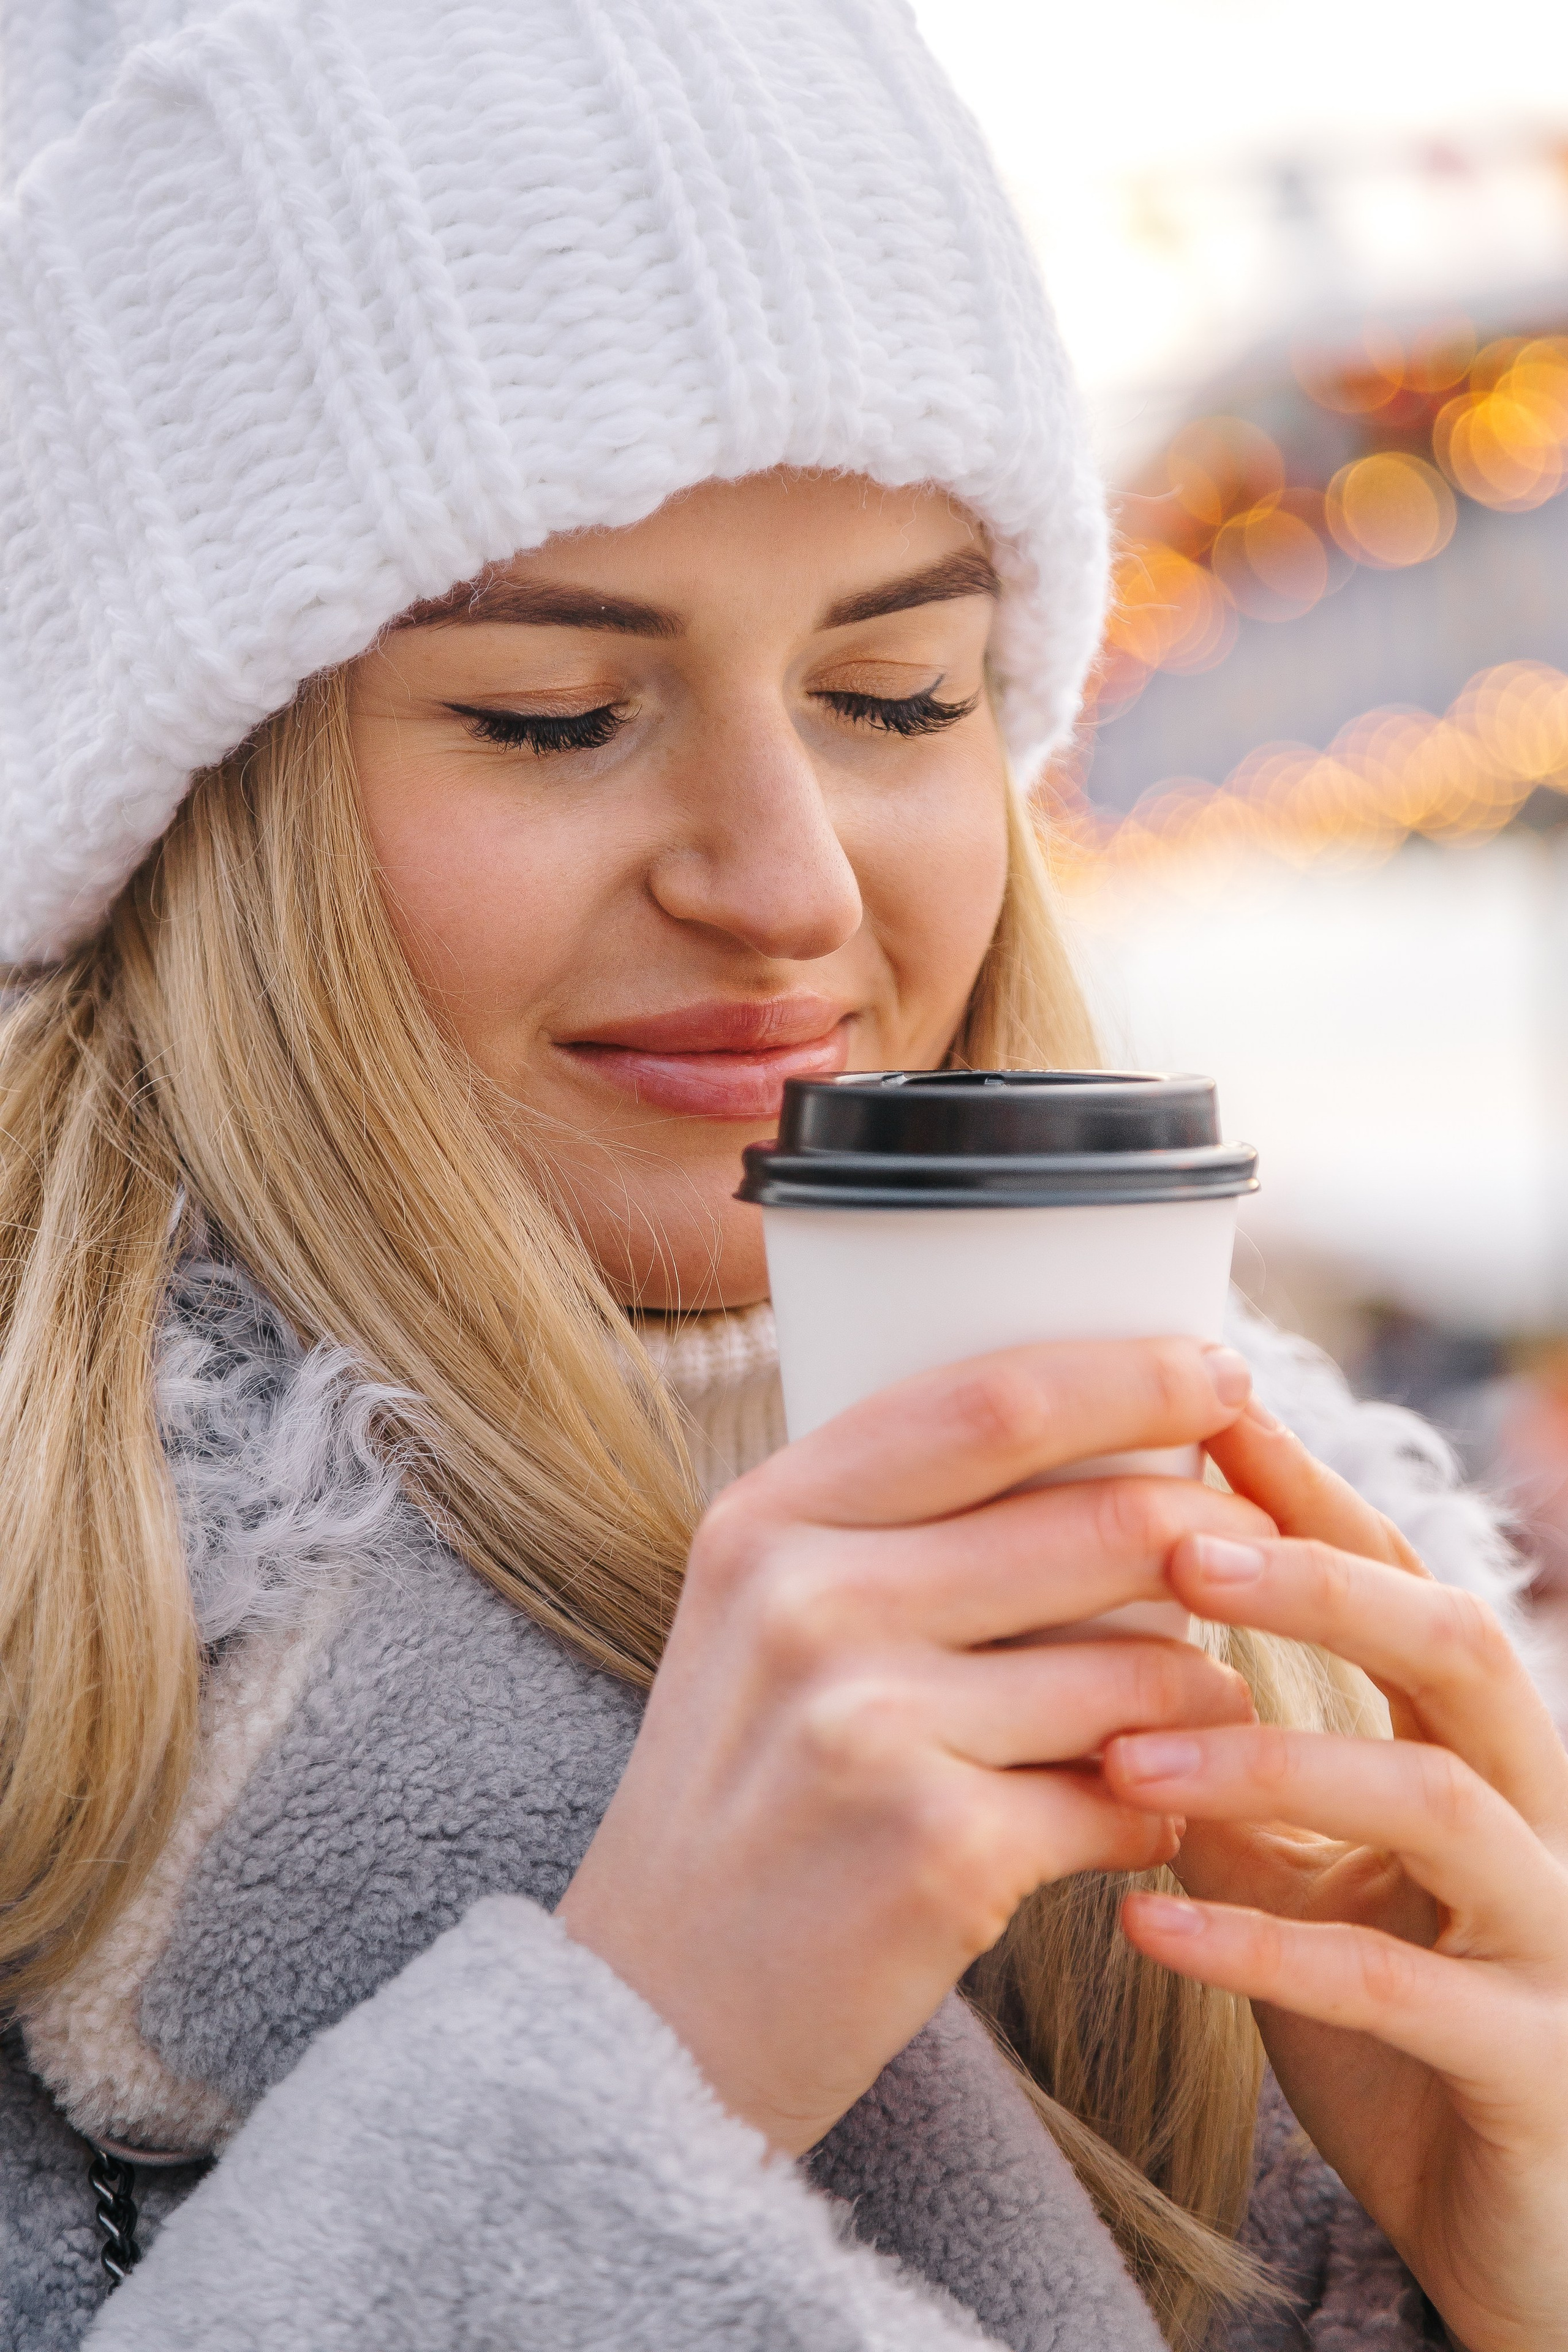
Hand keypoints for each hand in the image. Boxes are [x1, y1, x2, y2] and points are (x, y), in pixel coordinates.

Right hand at [558, 1337, 1267, 2153]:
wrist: (652, 2019)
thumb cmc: (745, 1798)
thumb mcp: (762, 1621)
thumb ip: (890, 1527)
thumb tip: (1110, 1448)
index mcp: (766, 1522)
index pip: (988, 1401)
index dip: (1130, 1375)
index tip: (1221, 1371)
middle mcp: (808, 1603)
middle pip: (1097, 1522)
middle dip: (1215, 1533)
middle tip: (1262, 1551)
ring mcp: (870, 1725)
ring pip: (1139, 1665)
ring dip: (1203, 1688)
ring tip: (1194, 1708)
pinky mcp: (940, 1850)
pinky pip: (1131, 1796)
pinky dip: (1161, 1808)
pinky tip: (1134, 1820)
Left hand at [1106, 1403, 1567, 2351]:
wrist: (1508, 2224)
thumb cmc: (1398, 2022)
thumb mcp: (1308, 1875)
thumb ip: (1240, 1773)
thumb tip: (1101, 1654)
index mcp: (1483, 1751)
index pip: (1407, 1581)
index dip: (1316, 1498)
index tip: (1209, 1417)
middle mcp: (1539, 1816)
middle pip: (1456, 1648)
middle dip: (1321, 1585)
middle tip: (1178, 1546)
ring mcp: (1552, 1938)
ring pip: (1434, 1800)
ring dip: (1272, 1760)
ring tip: (1126, 1750)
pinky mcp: (1530, 2066)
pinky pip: (1396, 1985)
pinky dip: (1263, 1945)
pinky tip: (1147, 1923)